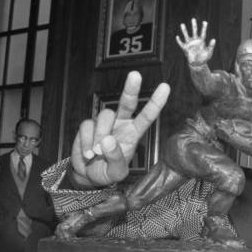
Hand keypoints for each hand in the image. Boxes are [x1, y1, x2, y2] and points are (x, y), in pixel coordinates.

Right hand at [70, 71, 169, 188]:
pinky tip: (87, 153)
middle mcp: (121, 124)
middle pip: (127, 102)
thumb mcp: (116, 173)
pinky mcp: (88, 125)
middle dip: (131, 88)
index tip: (165, 87)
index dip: (156, 102)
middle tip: (135, 75)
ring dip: (99, 136)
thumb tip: (108, 140)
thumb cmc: (107, 172)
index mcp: (133, 133)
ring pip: (104, 117)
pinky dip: (86, 141)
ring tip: (96, 153)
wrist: (88, 175)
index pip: (147, 116)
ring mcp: (104, 123)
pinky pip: (87, 127)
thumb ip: (116, 159)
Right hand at [175, 18, 215, 66]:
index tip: (205, 22)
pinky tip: (177, 37)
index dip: (204, 27)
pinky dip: (179, 41)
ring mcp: (190, 44)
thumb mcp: (209, 52)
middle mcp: (195, 41)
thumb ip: (211, 46)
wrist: (198, 64)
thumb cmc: (204, 58)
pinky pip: (181, 44)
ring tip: (182, 24)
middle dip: (194, 25)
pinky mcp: (185, 48)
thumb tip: (214, 39)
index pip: (203, 33)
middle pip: (194, 31)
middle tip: (193, 19)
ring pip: (186, 35)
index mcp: (201, 41)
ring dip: (184, 30)